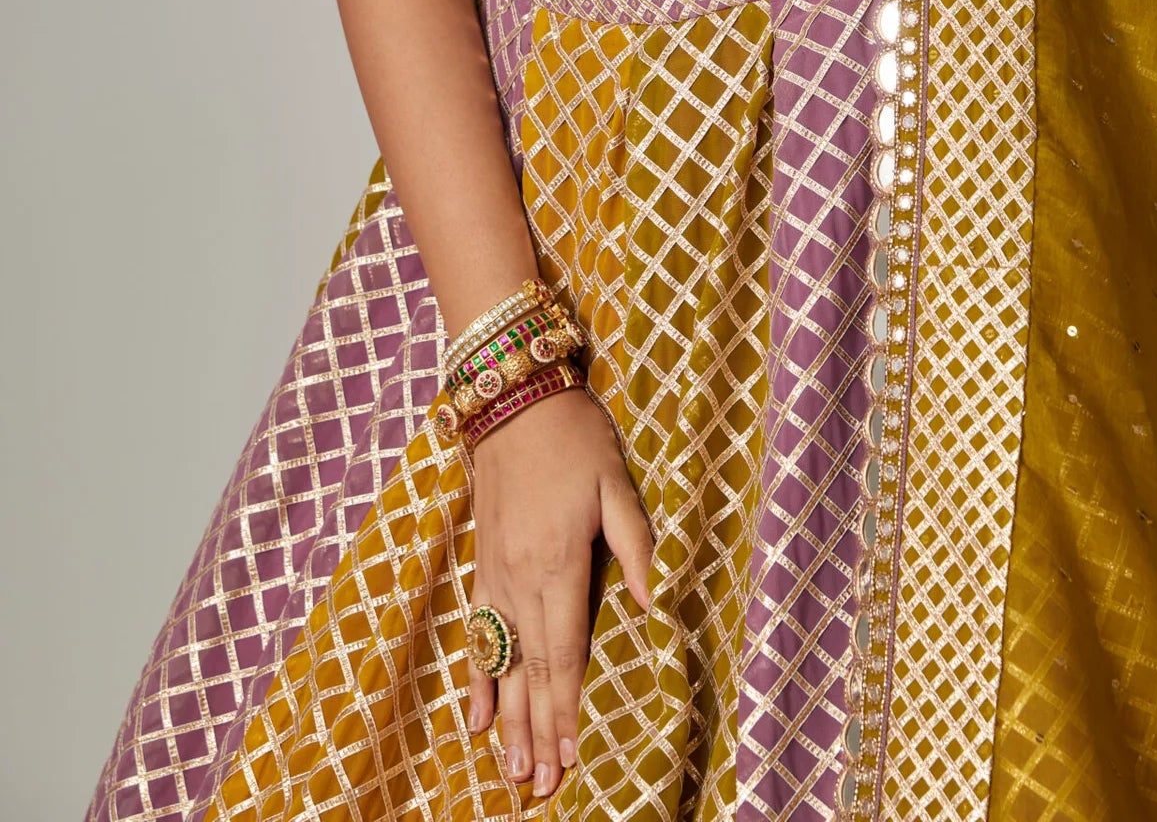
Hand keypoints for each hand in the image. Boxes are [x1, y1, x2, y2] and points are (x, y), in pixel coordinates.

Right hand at [465, 384, 651, 798]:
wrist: (512, 400)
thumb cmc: (575, 438)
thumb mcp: (617, 484)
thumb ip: (637, 547)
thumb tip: (654, 606)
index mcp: (558, 563)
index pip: (566, 653)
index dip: (569, 709)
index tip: (573, 756)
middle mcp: (519, 579)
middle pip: (531, 670)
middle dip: (537, 732)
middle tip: (540, 786)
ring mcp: (494, 576)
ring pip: (501, 662)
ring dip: (507, 720)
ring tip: (511, 771)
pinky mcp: (480, 566)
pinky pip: (476, 634)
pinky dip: (476, 680)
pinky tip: (475, 719)